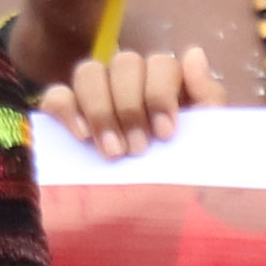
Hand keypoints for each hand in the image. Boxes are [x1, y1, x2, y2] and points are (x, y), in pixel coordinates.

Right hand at [45, 46, 221, 157]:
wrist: (163, 211)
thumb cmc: (189, 174)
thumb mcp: (208, 139)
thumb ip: (207, 96)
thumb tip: (193, 54)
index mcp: (166, 83)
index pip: (159, 63)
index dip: (160, 94)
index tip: (165, 134)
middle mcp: (130, 82)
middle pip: (124, 63)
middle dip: (130, 107)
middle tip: (138, 149)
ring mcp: (96, 97)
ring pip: (88, 72)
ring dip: (101, 109)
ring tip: (113, 151)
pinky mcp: (68, 116)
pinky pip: (57, 96)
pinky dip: (66, 108)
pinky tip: (82, 135)